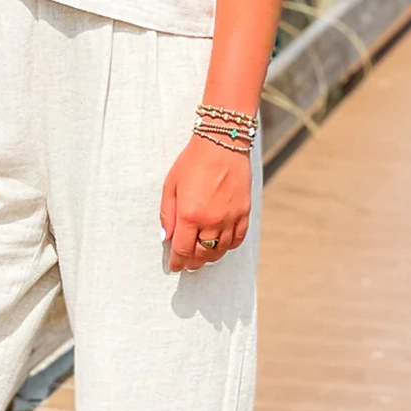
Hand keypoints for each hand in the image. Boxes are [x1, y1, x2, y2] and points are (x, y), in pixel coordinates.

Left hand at [160, 134, 251, 272]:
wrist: (222, 144)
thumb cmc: (193, 161)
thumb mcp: (171, 185)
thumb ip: (167, 214)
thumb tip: (167, 238)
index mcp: (189, 215)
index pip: (182, 250)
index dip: (177, 262)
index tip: (175, 267)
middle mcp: (211, 221)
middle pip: (202, 254)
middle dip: (193, 263)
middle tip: (188, 265)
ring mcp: (230, 218)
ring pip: (220, 250)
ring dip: (210, 257)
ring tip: (203, 257)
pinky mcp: (244, 212)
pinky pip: (237, 239)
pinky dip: (228, 246)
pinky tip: (221, 246)